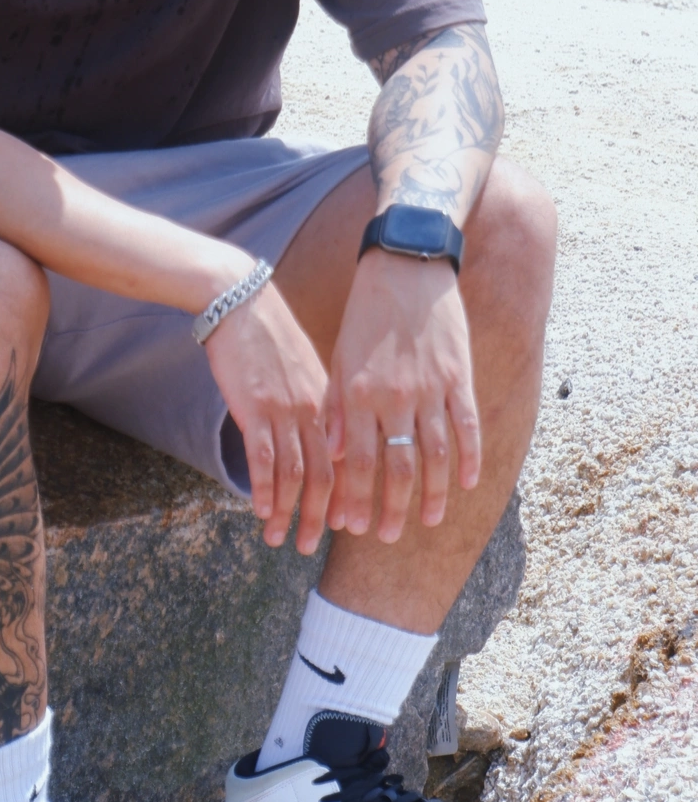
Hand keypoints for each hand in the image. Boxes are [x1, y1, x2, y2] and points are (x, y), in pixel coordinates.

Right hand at [203, 284, 332, 554]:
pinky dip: (264, 490)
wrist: (239, 300)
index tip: (339, 523)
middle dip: (319, 515)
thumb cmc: (267, 331)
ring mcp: (284, 409)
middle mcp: (312, 409)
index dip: (343, 494)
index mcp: (326, 399)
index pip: (344, 458)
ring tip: (279, 539)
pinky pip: (263, 459)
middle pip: (325, 475)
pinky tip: (260, 511)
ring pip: (294, 474)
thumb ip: (312, 400)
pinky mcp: (254, 407)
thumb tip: (318, 433)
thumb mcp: (301, 365)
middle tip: (310, 545)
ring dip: (288, 512)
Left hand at [325, 250, 480, 543]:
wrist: (406, 266)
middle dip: (391, 507)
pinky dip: (469, 458)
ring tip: (428, 521)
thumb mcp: (340, 356)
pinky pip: (467, 427)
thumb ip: (337, 406)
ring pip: (435, 455)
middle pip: (396, 467)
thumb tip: (333, 454)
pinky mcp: (458, 376)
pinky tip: (466, 484)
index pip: (356, 460)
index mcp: (359, 392)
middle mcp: (395, 396)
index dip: (355, 497)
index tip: (352, 526)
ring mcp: (431, 388)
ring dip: (433, 494)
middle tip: (386, 536)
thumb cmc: (366, 313)